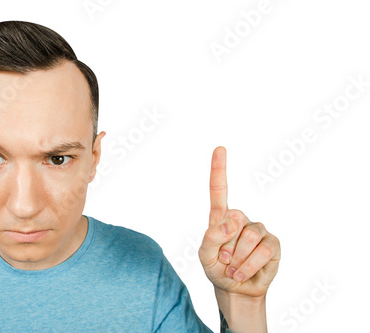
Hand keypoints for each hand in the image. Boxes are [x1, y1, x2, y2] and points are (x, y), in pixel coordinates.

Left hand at [199, 146, 280, 298]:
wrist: (236, 291)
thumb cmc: (218, 269)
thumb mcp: (205, 256)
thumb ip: (210, 238)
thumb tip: (230, 222)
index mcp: (221, 218)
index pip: (219, 190)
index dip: (219, 169)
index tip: (219, 148)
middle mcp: (241, 219)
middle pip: (233, 222)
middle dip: (225, 247)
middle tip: (224, 261)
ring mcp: (258, 229)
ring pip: (248, 237)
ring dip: (236, 260)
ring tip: (233, 269)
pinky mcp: (273, 243)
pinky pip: (263, 251)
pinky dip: (248, 266)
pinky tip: (242, 274)